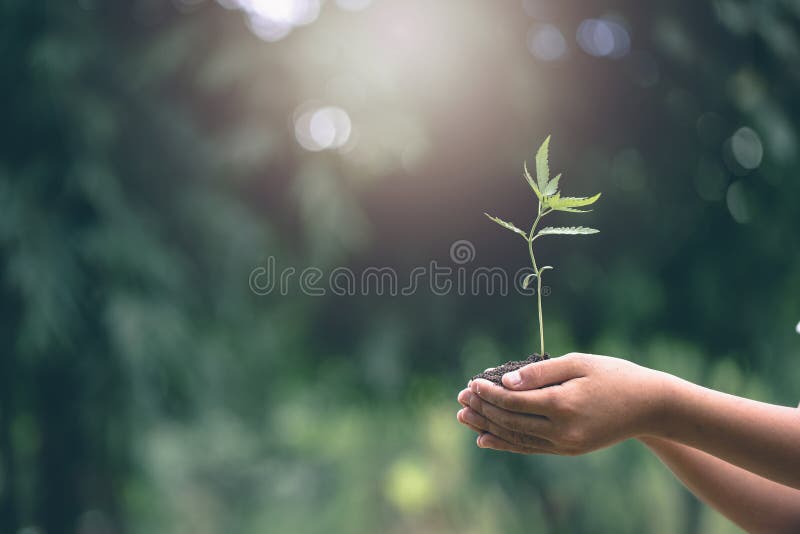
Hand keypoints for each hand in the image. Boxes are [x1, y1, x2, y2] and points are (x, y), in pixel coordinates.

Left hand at [457, 353, 669, 454]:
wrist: (650, 406)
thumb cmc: (614, 375)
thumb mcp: (578, 363)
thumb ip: (540, 372)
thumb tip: (506, 381)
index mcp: (563, 404)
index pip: (514, 400)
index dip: (489, 392)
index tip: (471, 382)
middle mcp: (562, 429)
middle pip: (510, 420)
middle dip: (483, 409)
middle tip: (460, 398)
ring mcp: (565, 444)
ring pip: (516, 437)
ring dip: (487, 427)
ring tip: (463, 417)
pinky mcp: (569, 450)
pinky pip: (530, 448)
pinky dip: (506, 443)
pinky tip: (485, 439)